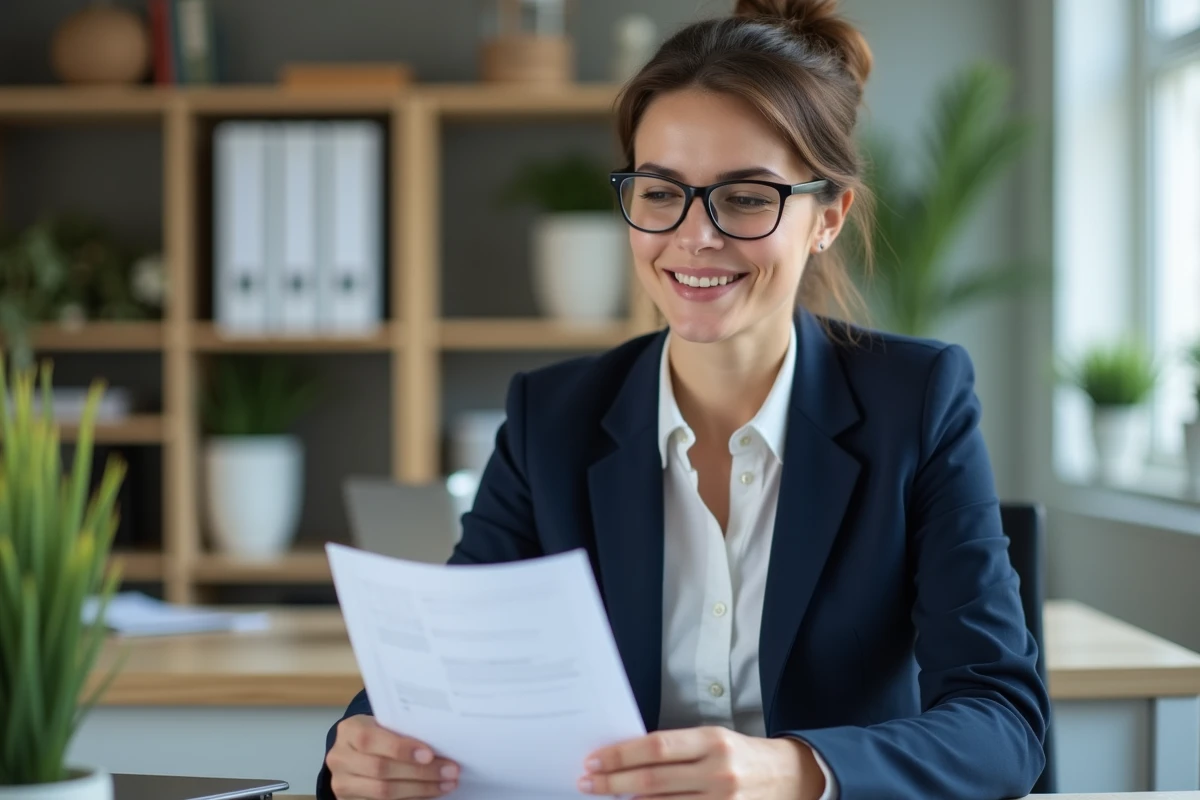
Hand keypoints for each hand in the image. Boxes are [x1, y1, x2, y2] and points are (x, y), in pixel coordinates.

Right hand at [325, 714, 460, 799]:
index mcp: (348, 731)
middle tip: (450, 771)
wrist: (355, 752)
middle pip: (380, 769)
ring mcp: (343, 784)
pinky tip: (430, 793)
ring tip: (446, 783)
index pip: (371, 739)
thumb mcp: (383, 724)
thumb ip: (402, 730)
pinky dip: (412, 799)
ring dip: (420, 789)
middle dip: (420, 772)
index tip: (430, 754)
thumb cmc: (377, 734)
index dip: (401, 748)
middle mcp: (340, 758)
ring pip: (383, 792)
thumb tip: (440, 742)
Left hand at [578, 726, 825, 799]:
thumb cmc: (741, 753)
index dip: (621, 755)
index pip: (656, 747)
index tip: (594, 759)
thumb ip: (676, 750)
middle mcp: (718, 771)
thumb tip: (628, 759)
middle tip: (587, 782)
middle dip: (613, 783)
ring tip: (603, 795)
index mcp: (712, 741)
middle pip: (653, 779)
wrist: (789, 776)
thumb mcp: (713, 739)